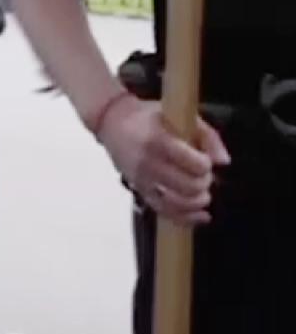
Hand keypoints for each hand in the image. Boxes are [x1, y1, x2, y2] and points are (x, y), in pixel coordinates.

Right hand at [96, 95, 229, 226]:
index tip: (204, 159)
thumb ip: (208, 136)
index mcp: (160, 142)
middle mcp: (150, 164)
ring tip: (202, 192)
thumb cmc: (149, 117)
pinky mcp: (140, 191)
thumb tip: (223, 162)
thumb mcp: (180, 115)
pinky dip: (186, 218)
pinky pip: (165, 212)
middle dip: (204, 183)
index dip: (206, 164)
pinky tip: (201, 216)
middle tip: (202, 174)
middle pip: (190, 186)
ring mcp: (143, 180)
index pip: (194, 164)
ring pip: (179, 203)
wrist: (111, 122)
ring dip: (197, 201)